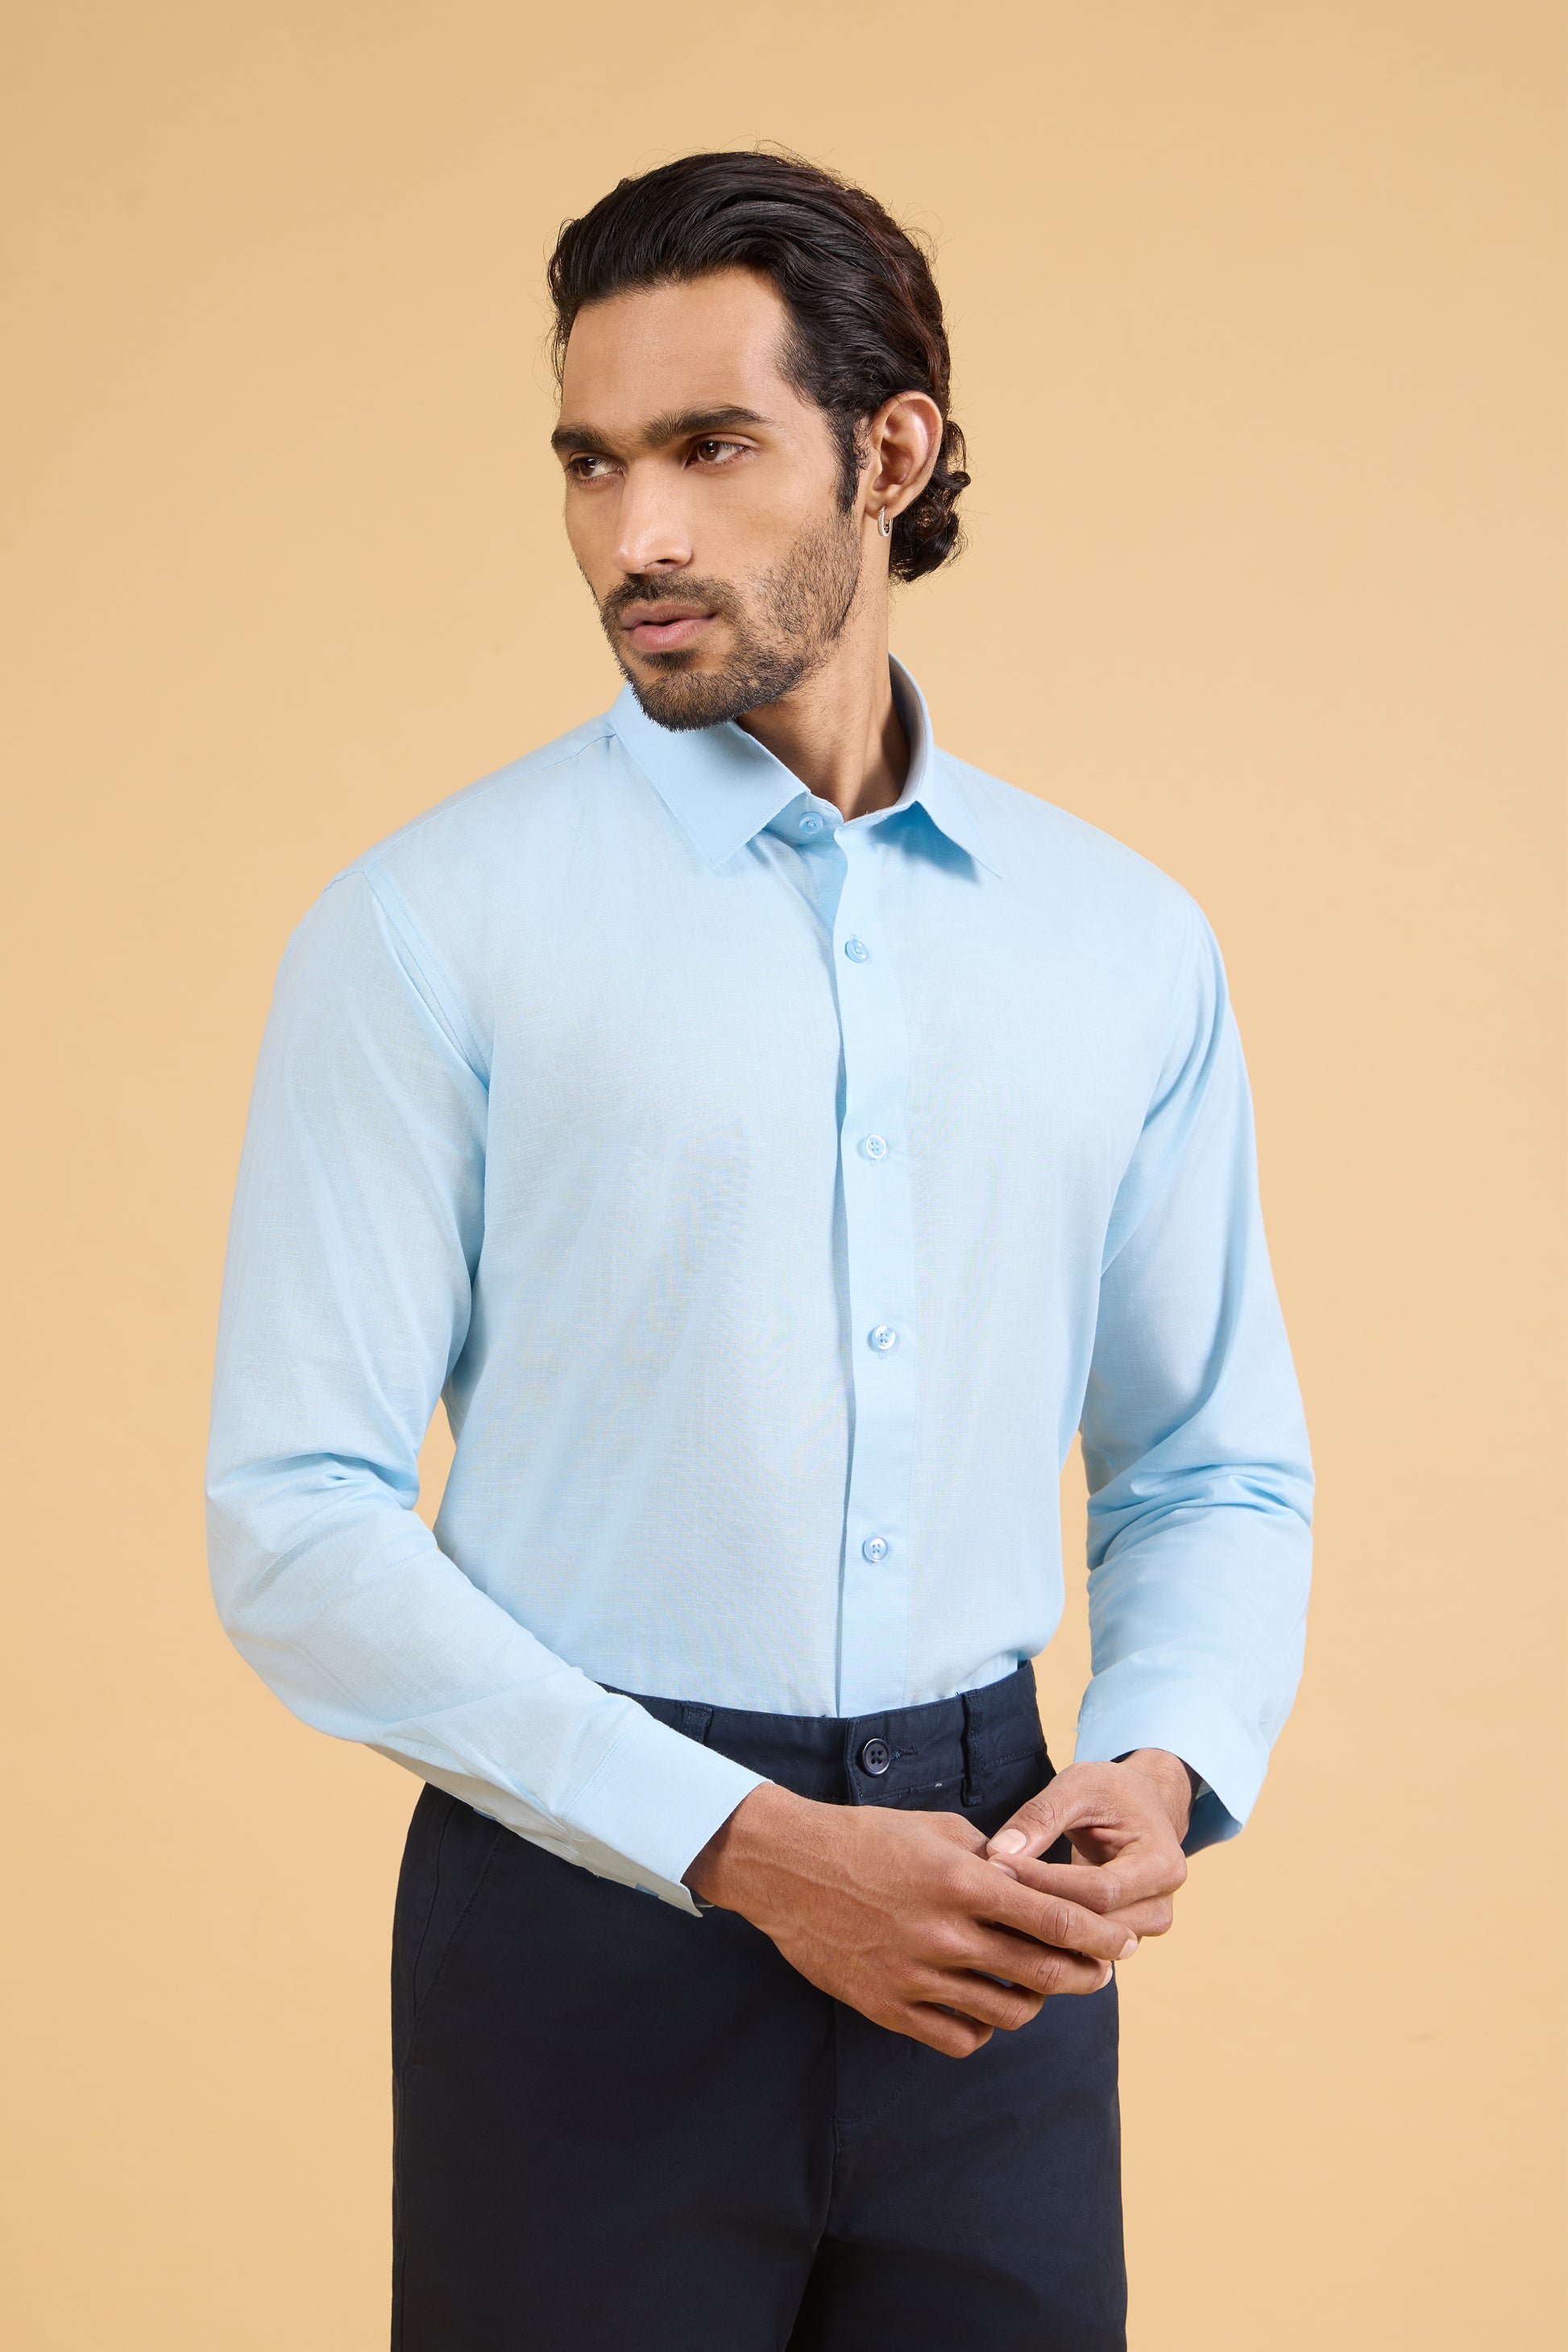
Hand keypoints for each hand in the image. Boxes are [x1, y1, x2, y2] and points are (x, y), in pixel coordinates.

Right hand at [685, 1783, 1137, 2057]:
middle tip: (1101, 1971)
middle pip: (1043, 1972)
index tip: (1123, 1942)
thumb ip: (989, 1858)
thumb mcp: (936, 1828)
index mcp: (962, 1883)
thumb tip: (1029, 1880)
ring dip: (1036, 2003)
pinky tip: (985, 2008)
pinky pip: (959, 2037)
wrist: (788, 1868)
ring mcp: (916, 1977)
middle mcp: (946, 1935)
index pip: (1056, 1920)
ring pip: (1007, 2012)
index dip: (1101, 1936)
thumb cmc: (864, 1837)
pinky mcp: (888, 2007)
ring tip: (1040, 1988)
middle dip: (1085, 1974)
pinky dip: (983, 2028)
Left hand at [983, 1751, 1195, 1948]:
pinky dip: (1053, 1936)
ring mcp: (1149, 1924)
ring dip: (1044, 1931)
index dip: (1046, 1882)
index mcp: (1162, 1863)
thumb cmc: (1113, 1791)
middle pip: (1097, 1924)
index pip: (1099, 1890)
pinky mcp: (1129, 1933)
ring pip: (1091, 1944)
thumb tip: (998, 1851)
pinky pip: (1089, 1945)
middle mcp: (1162, 1903)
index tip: (999, 1866)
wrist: (1144, 1803)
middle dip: (1041, 1911)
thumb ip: (1040, 1815)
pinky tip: (1016, 1920)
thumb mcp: (1078, 1786)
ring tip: (996, 1909)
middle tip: (988, 1892)